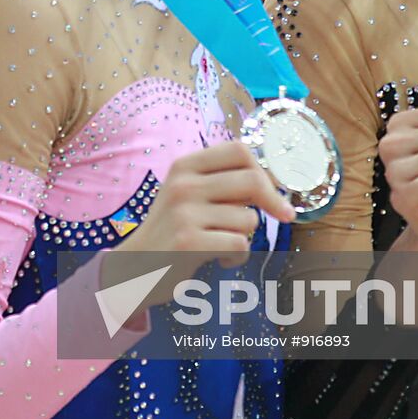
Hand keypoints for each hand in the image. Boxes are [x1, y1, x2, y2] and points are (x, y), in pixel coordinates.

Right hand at [105, 140, 294, 311]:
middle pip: (252, 180)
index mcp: (185, 166)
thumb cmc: (170, 231)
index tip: (273, 189)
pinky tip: (221, 260)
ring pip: (249, 218)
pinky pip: (240, 245)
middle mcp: (184, 184)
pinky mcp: (189, 242)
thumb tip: (271, 180)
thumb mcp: (185, 194)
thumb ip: (219, 182)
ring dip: (246, 236)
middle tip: (283, 215)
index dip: (264, 168)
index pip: (238, 150)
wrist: (133, 268)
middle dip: (274, 200)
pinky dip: (237, 257)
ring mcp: (184, 212)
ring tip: (224, 244)